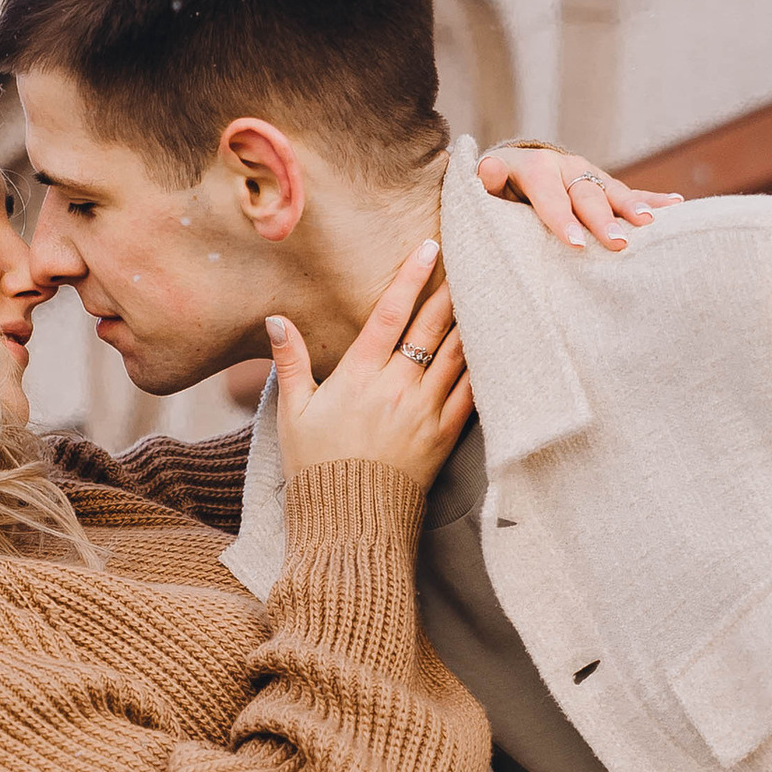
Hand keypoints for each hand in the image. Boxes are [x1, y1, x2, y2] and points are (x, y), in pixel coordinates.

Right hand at [269, 241, 473, 491]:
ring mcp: (426, 411)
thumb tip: (277, 321)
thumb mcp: (293, 414)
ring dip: (472, 321)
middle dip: (450, 289)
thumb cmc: (317, 469)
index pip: (391, 314)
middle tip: (470, 258)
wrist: (350, 524)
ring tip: (487, 293)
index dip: (411, 276)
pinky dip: (483, 366)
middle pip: (432, 326)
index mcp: (359, 376)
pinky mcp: (444, 436)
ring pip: (457, 354)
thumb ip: (289, 364)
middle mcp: (397, 388)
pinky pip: (472, 392)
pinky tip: (494, 347)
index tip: (429, 247)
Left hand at [479, 142, 682, 250]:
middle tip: (617, 244)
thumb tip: (488, 168)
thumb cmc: (496, 192)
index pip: (550, 196)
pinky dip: (653, 199)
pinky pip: (630, 193)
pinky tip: (676, 206)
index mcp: (536, 168)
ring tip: (649, 224)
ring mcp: (588, 175)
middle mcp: (566, 167)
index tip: (574, 243)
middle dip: (603, 220)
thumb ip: (485, 182)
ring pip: (612, 192)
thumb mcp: (485, 187)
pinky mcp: (603, 184)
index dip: (561, 219)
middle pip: (586, 195)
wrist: (512, 172)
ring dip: (632, 207)